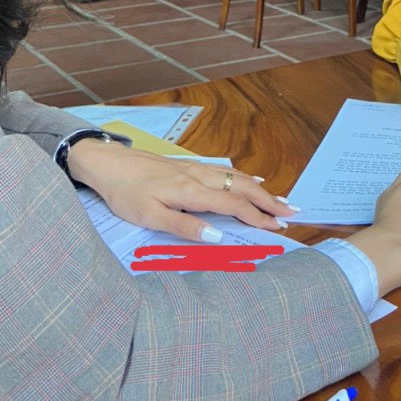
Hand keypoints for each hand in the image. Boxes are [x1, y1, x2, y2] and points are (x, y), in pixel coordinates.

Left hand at [65, 140, 293, 240]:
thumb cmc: (126, 193)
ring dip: (261, 189)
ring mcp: (196, 169)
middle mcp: (199, 177)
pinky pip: (225, 171)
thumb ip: (184, 227)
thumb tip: (217, 237)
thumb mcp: (149, 216)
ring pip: (237, 178)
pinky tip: (253, 178)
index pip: (234, 206)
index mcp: (191, 192)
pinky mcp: (189, 166)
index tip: (278, 227)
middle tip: (291, 213)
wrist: (109, 163)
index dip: (258, 217)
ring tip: (280, 200)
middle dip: (269, 201)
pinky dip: (245, 176)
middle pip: (243, 188)